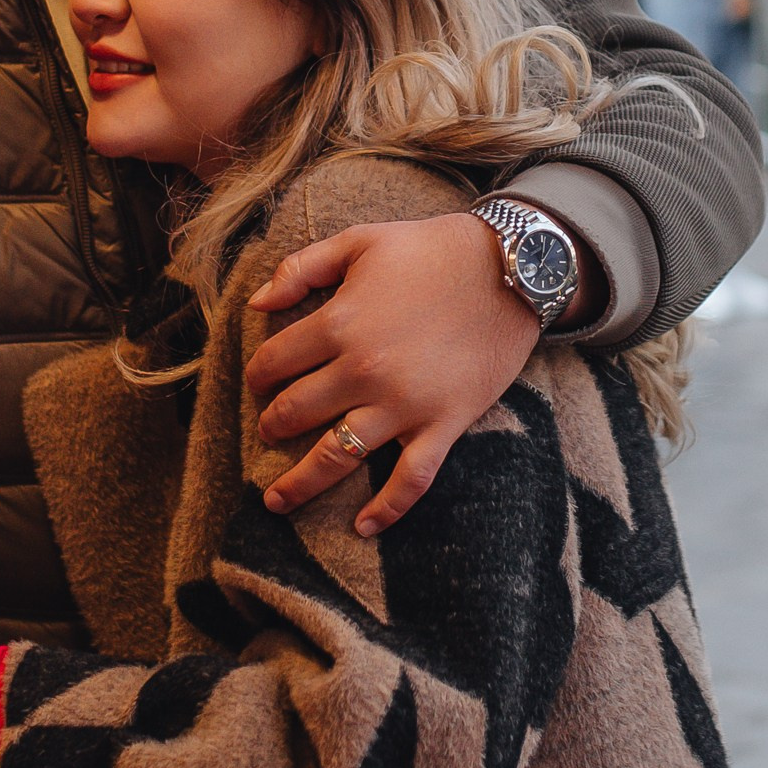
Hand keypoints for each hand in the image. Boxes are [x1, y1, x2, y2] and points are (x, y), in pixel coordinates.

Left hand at [245, 214, 537, 533]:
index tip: (260, 381)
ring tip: (277, 500)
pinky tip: (363, 527)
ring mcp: (404, 404)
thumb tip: (256, 301)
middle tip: (270, 429)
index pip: (274, 363)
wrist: (511, 268)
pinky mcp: (443, 424)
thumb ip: (302, 268)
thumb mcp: (361, 241)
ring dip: (299, 483)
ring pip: (336, 456)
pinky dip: (386, 510)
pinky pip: (410, 480)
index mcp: (339, 323)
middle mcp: (363, 370)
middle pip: (296, 412)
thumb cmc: (432, 249)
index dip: (258, 374)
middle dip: (273, 425)